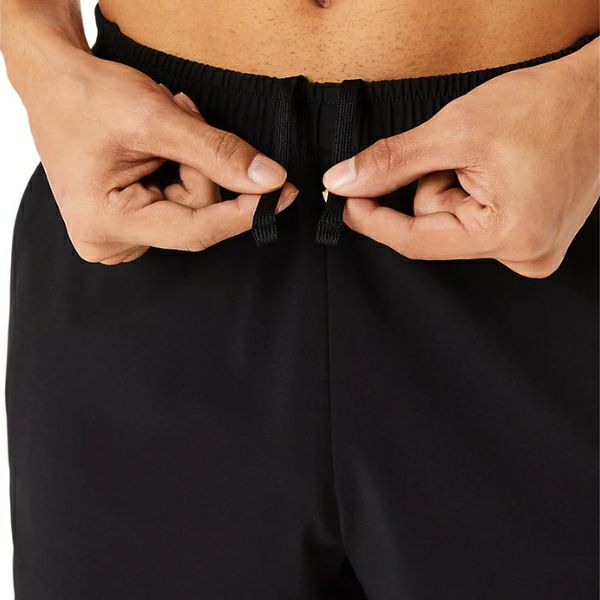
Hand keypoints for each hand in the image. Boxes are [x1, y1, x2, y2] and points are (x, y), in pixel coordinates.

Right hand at [22, 50, 296, 264]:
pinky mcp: (131, 224)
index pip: (194, 230)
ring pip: (192, 209)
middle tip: (183, 112)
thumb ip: (217, 152)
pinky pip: (180, 204)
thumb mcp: (155, 117)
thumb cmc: (86, 95)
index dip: (243, 212)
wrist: (53, 83)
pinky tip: (161, 144)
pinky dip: (183, 169)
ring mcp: (121, 236)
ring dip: (192, 161)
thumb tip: (269, 180)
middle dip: (202, 165)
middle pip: (196, 217)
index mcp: (106, 224)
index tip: (281, 195)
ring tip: (163, 121)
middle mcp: (112, 241)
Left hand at [322, 40, 598, 277]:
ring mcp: (530, 249)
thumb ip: (393, 161)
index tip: (344, 201)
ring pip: (451, 224)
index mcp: (511, 236)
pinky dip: (467, 192)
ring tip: (487, 155)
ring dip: (452, 186)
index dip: (373, 220)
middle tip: (458, 151)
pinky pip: (471, 221)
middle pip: (435, 230)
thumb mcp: (456, 129)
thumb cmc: (547, 106)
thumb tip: (343, 183)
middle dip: (431, 186)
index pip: (416, 242)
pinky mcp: (530, 237)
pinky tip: (494, 168)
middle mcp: (524, 255)